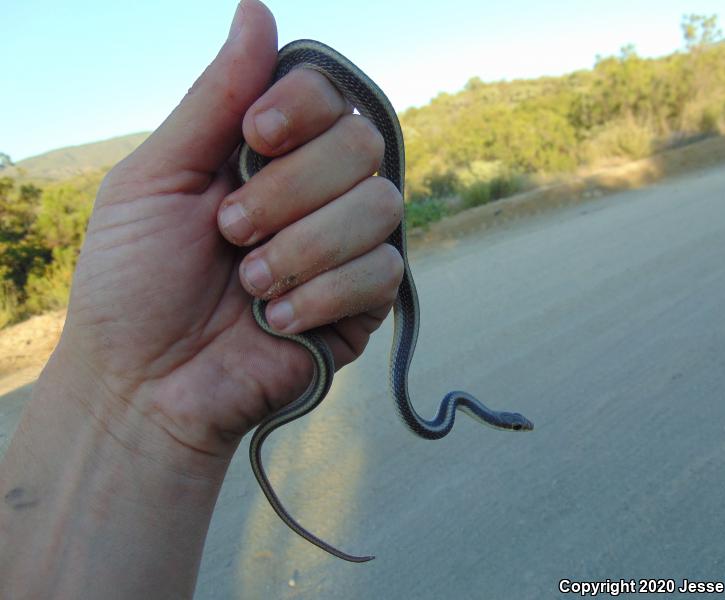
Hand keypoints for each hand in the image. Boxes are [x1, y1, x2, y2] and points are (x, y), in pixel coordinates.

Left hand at [57, 0, 402, 458]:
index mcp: (270, 154)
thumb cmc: (134, 281)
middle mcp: (317, 192)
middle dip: (290, 190)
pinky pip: (383, 273)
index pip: (330, 95)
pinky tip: (276, 318)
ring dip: (304, 247)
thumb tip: (257, 9)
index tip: (252, 138)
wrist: (144, 383)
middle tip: (230, 230)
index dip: (302, 108)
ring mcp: (345, 248)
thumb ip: (215, 99)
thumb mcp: (157, 178)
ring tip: (248, 283)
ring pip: (380, 207)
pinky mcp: (363, 304)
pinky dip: (322, 295)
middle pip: (362, 145)